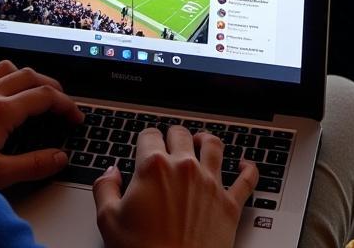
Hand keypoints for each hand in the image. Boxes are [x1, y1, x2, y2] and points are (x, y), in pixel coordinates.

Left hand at [0, 62, 83, 187]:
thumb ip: (32, 165)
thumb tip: (59, 157)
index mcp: (1, 111)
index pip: (44, 97)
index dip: (66, 105)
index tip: (76, 117)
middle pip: (30, 75)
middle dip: (52, 86)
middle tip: (63, 102)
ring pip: (8, 68)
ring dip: (28, 76)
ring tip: (35, 91)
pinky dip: (4, 79)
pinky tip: (0, 95)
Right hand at [93, 127, 257, 247]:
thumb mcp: (108, 220)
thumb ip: (105, 188)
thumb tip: (110, 173)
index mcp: (154, 167)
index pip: (149, 134)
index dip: (145, 139)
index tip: (145, 145)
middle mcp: (185, 168)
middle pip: (181, 134)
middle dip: (172, 136)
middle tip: (168, 145)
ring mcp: (210, 184)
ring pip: (214, 145)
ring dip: (205, 141)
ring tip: (200, 143)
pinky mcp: (230, 204)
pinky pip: (247, 180)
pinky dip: (248, 169)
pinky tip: (244, 165)